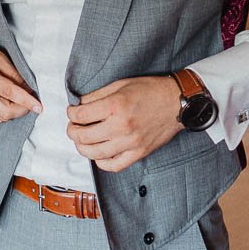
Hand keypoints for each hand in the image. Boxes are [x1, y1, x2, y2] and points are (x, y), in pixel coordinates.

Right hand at [0, 38, 42, 122]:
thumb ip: (14, 74)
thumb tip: (28, 89)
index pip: (10, 93)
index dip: (27, 101)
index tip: (39, 107)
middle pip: (6, 112)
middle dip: (23, 109)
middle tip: (30, 100)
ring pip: (2, 117)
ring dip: (14, 111)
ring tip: (18, 99)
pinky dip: (5, 112)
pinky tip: (7, 101)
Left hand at [67, 75, 183, 171]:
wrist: (177, 102)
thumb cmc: (151, 91)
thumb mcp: (121, 84)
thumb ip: (97, 95)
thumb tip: (79, 105)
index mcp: (115, 106)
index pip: (80, 115)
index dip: (71, 113)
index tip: (72, 112)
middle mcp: (121, 126)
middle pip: (83, 136)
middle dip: (72, 131)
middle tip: (73, 127)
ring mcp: (130, 142)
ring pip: (94, 154)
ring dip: (82, 148)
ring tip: (82, 141)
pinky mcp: (139, 153)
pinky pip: (114, 165)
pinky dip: (101, 162)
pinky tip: (98, 154)